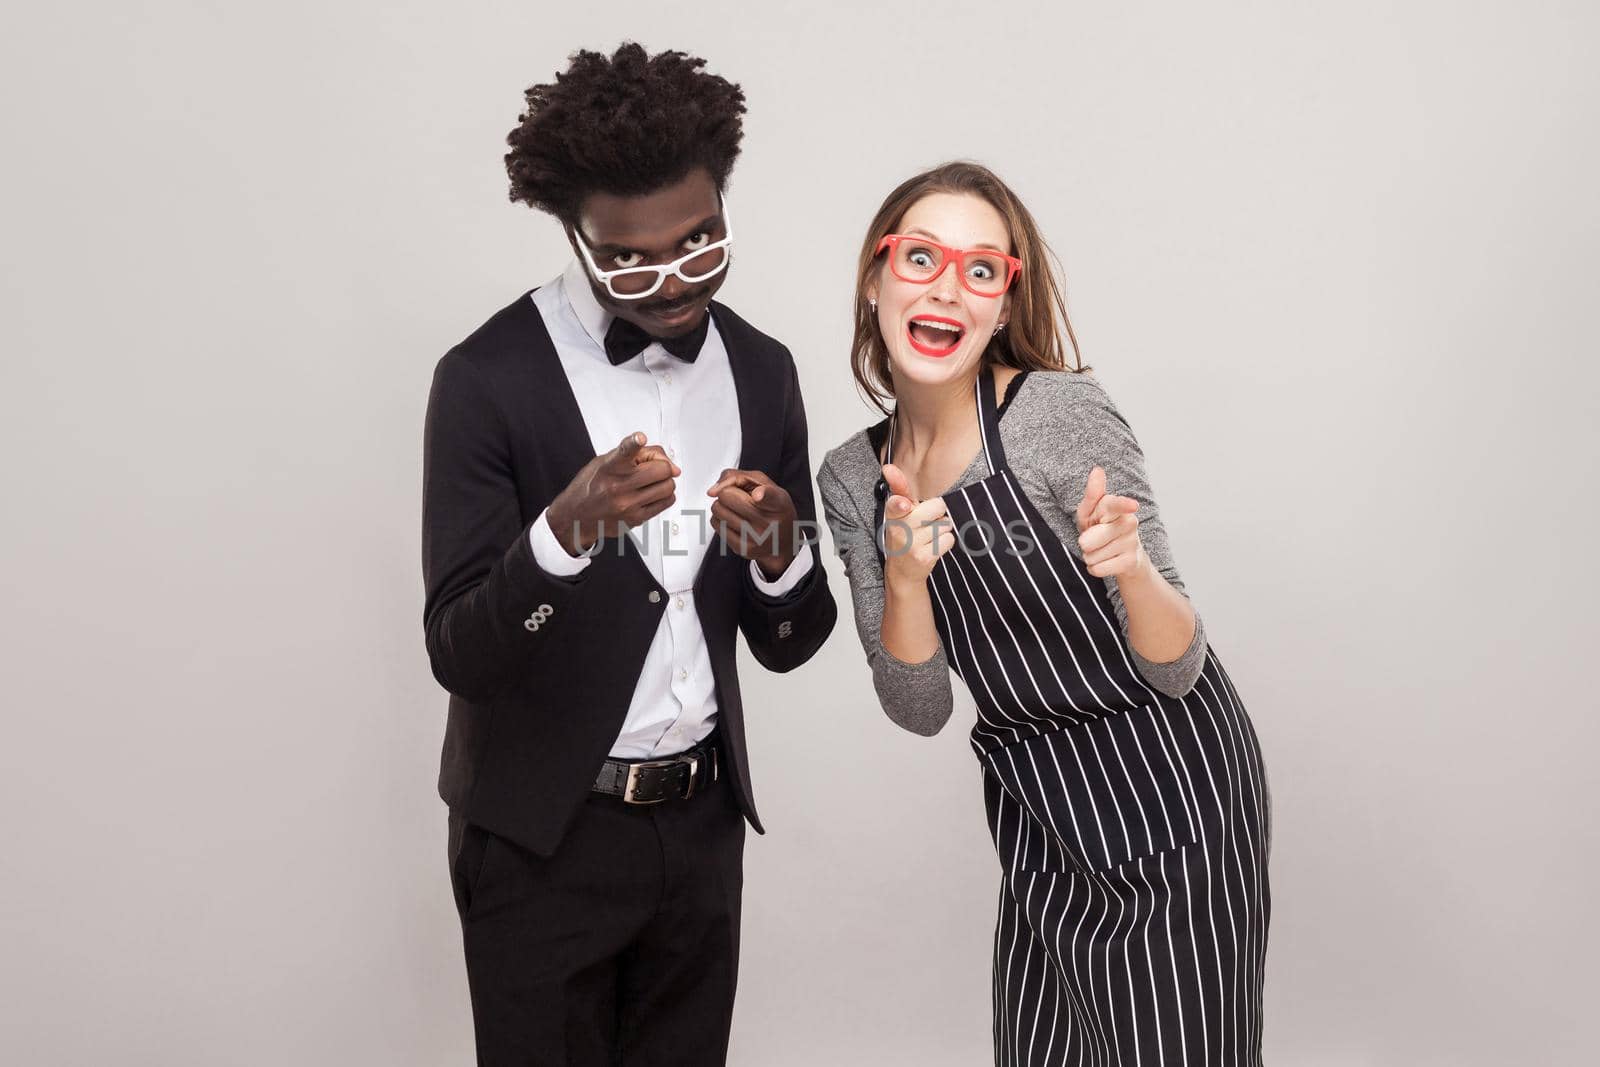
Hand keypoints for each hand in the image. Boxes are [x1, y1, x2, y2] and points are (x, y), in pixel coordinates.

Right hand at [547, 432, 679, 554]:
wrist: (575, 516)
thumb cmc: (591, 486)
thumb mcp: (605, 461)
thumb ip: (636, 454)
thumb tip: (670, 464)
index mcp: (610, 466)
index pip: (624, 451)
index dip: (633, 442)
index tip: (639, 438)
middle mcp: (618, 486)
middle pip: (662, 470)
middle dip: (663, 467)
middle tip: (655, 469)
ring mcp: (628, 504)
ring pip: (668, 487)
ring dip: (665, 482)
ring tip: (652, 483)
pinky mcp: (636, 519)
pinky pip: (666, 502)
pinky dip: (664, 496)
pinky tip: (652, 494)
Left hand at [706, 468, 799, 576]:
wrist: (783, 541)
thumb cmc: (771, 507)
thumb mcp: (763, 484)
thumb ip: (737, 476)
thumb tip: (712, 492)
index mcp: (778, 502)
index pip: (768, 496)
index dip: (761, 494)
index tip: (757, 495)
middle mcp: (769, 522)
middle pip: (727, 496)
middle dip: (727, 493)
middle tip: (740, 499)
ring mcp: (755, 538)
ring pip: (718, 509)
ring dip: (722, 506)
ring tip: (737, 510)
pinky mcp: (743, 549)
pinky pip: (716, 523)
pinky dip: (720, 518)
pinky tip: (734, 521)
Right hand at [879, 462, 954, 585]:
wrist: (902, 572)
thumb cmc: (903, 535)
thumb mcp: (898, 512)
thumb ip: (898, 488)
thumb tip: (888, 467)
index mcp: (892, 514)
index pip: (896, 504)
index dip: (901, 503)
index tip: (904, 504)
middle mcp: (900, 529)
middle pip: (937, 507)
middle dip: (937, 513)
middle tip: (924, 523)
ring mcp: (912, 545)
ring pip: (945, 523)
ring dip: (941, 529)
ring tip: (927, 537)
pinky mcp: (924, 557)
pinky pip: (948, 540)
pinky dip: (945, 543)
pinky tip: (932, 547)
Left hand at [1074, 465, 1147, 578]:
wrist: (1122, 558)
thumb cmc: (1100, 529)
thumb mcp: (1089, 513)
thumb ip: (1092, 495)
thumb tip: (1098, 470)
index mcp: (1116, 507)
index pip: (1115, 505)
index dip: (1122, 504)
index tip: (1133, 505)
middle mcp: (1129, 522)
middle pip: (1089, 539)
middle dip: (1084, 543)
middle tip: (1093, 539)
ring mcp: (1132, 542)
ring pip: (1092, 555)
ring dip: (1090, 556)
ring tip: (1102, 550)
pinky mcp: (1132, 561)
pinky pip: (1098, 568)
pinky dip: (1096, 568)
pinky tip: (1106, 562)